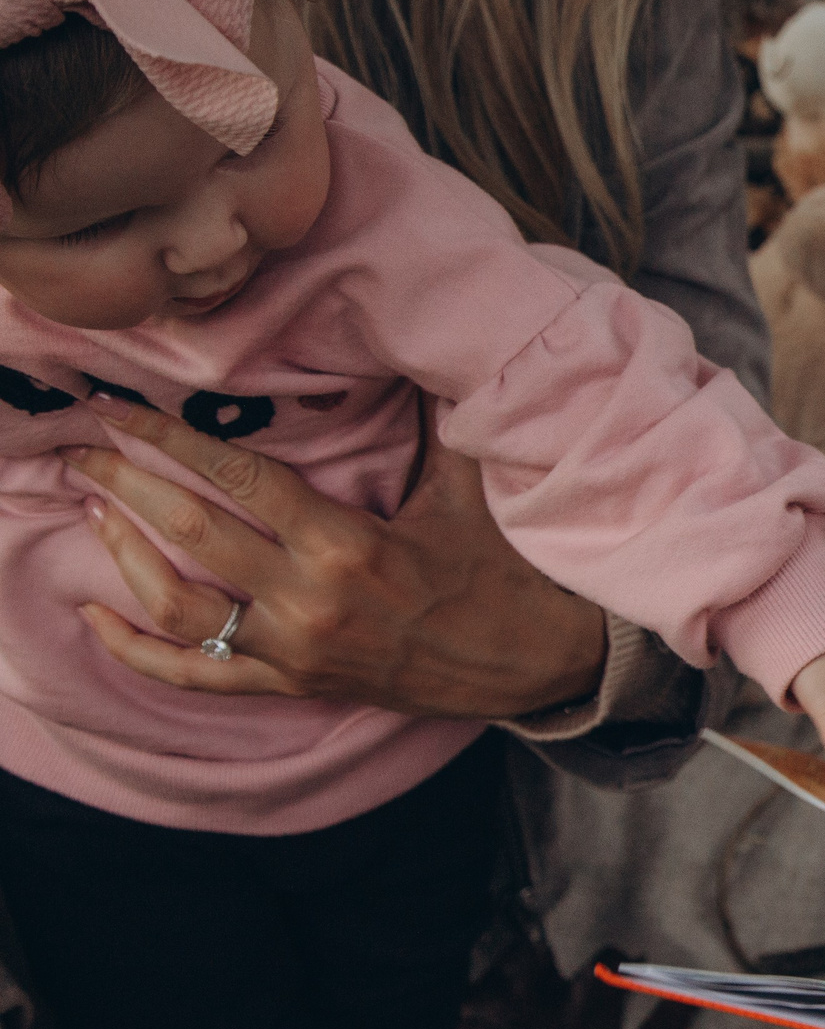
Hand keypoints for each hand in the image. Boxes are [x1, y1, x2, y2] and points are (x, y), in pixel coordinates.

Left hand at [67, 393, 605, 717]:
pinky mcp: (297, 686)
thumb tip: (408, 342)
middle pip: (192, 536)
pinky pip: (196, 675)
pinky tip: (93, 614)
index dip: (170, 441)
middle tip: (80, 449)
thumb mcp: (469, 488)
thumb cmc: (506, 571)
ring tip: (91, 509)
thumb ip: (430, 419)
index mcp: (351, 545)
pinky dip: (136, 650)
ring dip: (122, 557)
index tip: (118, 410)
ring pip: (179, 607)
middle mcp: (313, 602)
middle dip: (125, 485)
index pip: (239, 480)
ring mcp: (299, 652)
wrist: (540, 663)